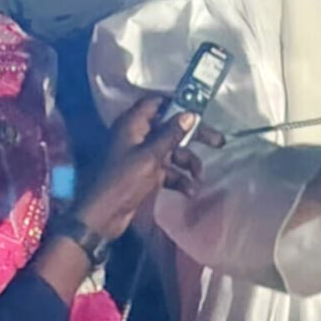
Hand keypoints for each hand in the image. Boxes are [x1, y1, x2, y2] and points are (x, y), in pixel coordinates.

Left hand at [76, 96, 211, 239]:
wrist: (101, 217)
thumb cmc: (122, 181)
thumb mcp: (149, 157)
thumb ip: (170, 135)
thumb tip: (190, 115)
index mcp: (132, 125)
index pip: (157, 103)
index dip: (178, 104)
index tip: (200, 110)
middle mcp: (137, 136)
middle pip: (170, 128)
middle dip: (194, 136)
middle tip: (219, 142)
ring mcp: (140, 156)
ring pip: (172, 152)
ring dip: (188, 163)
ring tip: (199, 177)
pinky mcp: (144, 175)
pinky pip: (167, 171)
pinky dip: (179, 179)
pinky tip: (189, 191)